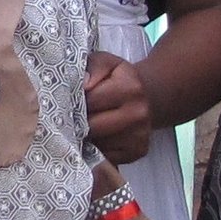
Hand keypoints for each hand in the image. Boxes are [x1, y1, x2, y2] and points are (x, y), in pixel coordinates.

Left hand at [85, 52, 152, 166]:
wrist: (148, 96)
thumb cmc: (119, 79)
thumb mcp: (106, 63)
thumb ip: (92, 67)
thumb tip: (84, 84)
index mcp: (130, 88)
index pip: (90, 101)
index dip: (76, 101)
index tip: (72, 100)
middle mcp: (139, 113)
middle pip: (92, 126)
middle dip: (79, 121)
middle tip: (75, 115)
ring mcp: (140, 135)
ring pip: (97, 143)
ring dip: (86, 137)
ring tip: (86, 124)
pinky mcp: (138, 151)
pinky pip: (106, 156)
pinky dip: (98, 148)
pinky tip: (98, 136)